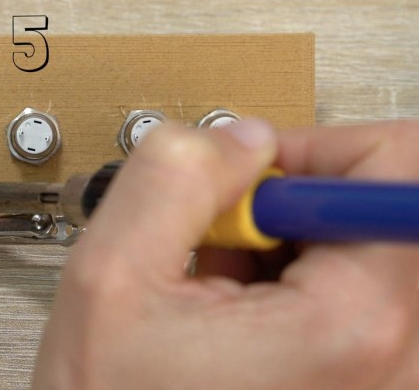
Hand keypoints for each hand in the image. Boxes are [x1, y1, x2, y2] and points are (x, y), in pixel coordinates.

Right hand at [33, 120, 418, 388]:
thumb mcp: (112, 278)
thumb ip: (175, 177)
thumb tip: (239, 137)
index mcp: (349, 328)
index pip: (396, 167)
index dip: (310, 152)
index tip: (251, 182)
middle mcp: (392, 359)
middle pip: (373, 211)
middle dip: (284, 209)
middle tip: (221, 249)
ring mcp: (378, 374)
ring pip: (355, 249)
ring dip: (281, 249)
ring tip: (218, 292)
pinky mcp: (361, 380)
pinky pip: (347, 294)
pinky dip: (286, 285)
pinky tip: (233, 316)